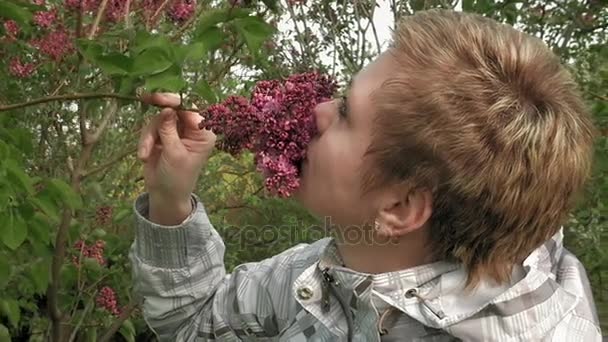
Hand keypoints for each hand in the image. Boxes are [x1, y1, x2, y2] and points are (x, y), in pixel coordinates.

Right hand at [138, 93, 215, 224]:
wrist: (165, 196)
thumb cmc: (176, 178)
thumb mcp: (173, 154)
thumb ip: (169, 130)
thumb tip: (167, 108)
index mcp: (203, 133)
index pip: (190, 109)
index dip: (174, 101)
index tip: (157, 98)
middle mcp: (192, 129)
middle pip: (174, 109)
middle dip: (158, 113)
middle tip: (144, 98)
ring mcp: (177, 131)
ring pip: (158, 119)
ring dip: (148, 136)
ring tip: (144, 154)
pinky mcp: (162, 136)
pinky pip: (150, 129)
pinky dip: (144, 141)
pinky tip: (144, 156)